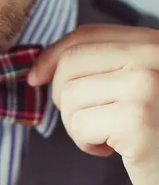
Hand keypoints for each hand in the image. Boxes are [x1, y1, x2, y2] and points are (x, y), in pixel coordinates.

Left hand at [28, 25, 158, 184]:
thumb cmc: (153, 128)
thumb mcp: (133, 84)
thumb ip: (99, 64)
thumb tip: (37, 70)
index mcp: (151, 42)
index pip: (86, 35)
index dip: (52, 55)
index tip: (36, 77)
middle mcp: (152, 56)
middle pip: (71, 63)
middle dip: (63, 96)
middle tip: (88, 118)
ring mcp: (145, 86)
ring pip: (70, 96)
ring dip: (77, 125)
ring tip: (106, 135)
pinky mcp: (137, 120)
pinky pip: (80, 126)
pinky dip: (86, 143)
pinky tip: (113, 150)